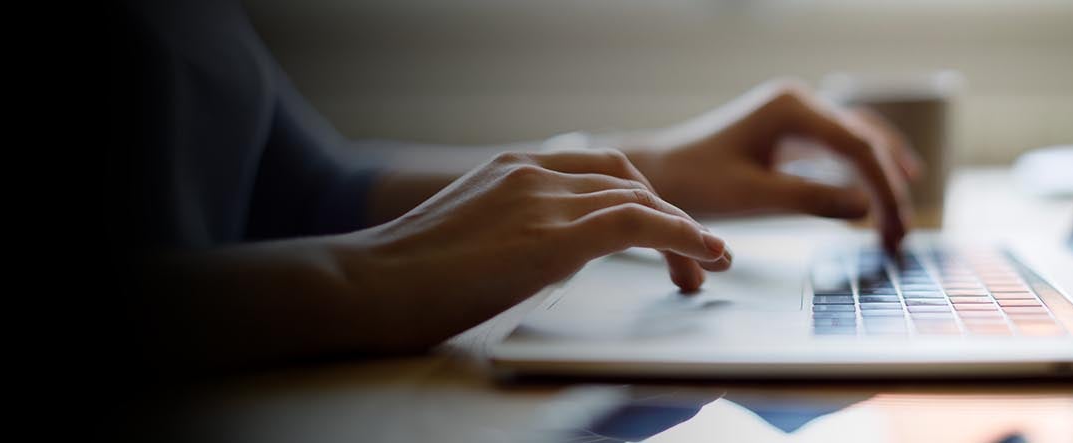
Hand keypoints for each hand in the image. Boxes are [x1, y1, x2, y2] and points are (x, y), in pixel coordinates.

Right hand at [343, 149, 731, 346]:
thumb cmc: (400, 281)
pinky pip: (638, 223)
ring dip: (684, 233)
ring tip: (707, 267)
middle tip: (693, 259)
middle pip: (625, 179)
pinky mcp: (551, 236)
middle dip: (667, 215)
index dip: (639, 199)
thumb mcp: (466, 240)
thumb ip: (509, 235)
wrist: (365, 286)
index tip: (659, 233)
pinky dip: (682, 236)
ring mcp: (540, 199)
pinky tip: (703, 255)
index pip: (594, 171)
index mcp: (508, 169)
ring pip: (640, 198)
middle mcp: (530, 173)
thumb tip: (540, 260)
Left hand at [625, 80, 920, 254]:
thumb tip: (867, 209)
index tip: (896, 231)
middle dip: (889, 188)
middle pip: (866, 141)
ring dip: (883, 177)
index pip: (858, 147)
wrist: (657, 173)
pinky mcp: (790, 131)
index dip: (885, 190)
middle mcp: (799, 102)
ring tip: (901, 221)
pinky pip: (841, 147)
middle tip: (902, 236)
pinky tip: (880, 196)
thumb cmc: (694, 182)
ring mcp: (796, 114)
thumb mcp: (752, 196)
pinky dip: (863, 172)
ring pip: (859, 140)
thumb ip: (809, 200)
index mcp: (790, 108)